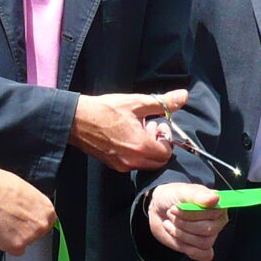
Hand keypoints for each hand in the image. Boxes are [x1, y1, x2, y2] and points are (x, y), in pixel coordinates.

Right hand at [0, 171, 56, 256]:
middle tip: (10, 220)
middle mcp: (42, 225)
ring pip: (23, 242)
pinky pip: (11, 250)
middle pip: (36, 235)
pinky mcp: (16, 246)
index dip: (33, 222)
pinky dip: (4, 243)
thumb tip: (29, 212)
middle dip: (24, 230)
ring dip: (13, 236)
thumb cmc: (0, 187)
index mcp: (47, 210)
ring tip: (2, 220)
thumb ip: (33, 206)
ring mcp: (30, 237)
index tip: (26, 222)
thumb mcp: (26, 192)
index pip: (47, 224)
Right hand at [72, 89, 187, 172]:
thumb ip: (163, 103)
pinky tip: (127, 136)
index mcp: (141, 146)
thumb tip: (184, 96)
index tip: (158, 123)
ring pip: (146, 164)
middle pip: (158, 161)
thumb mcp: (137, 102)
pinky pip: (133, 164)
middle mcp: (133, 161)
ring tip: (138, 130)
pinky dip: (136, 153)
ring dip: (147, 149)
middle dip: (159, 145)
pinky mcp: (113, 164)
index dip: (166, 138)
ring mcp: (122, 165)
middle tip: (150, 126)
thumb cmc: (106, 109)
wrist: (76, 120)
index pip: (167, 152)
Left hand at [146, 183, 226, 260]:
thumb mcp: (181, 192)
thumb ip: (198, 195)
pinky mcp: (201, 247)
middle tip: (171, 214)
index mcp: (217, 205)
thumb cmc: (173, 197)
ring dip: (181, 234)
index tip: (175, 208)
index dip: (192, 214)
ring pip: (203, 243)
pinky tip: (178, 239)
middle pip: (208, 230)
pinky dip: (190, 250)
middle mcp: (217, 221)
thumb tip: (215, 198)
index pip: (214, 214)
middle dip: (184, 223)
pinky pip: (205, 255)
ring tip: (171, 223)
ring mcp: (210, 235)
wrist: (158, 209)